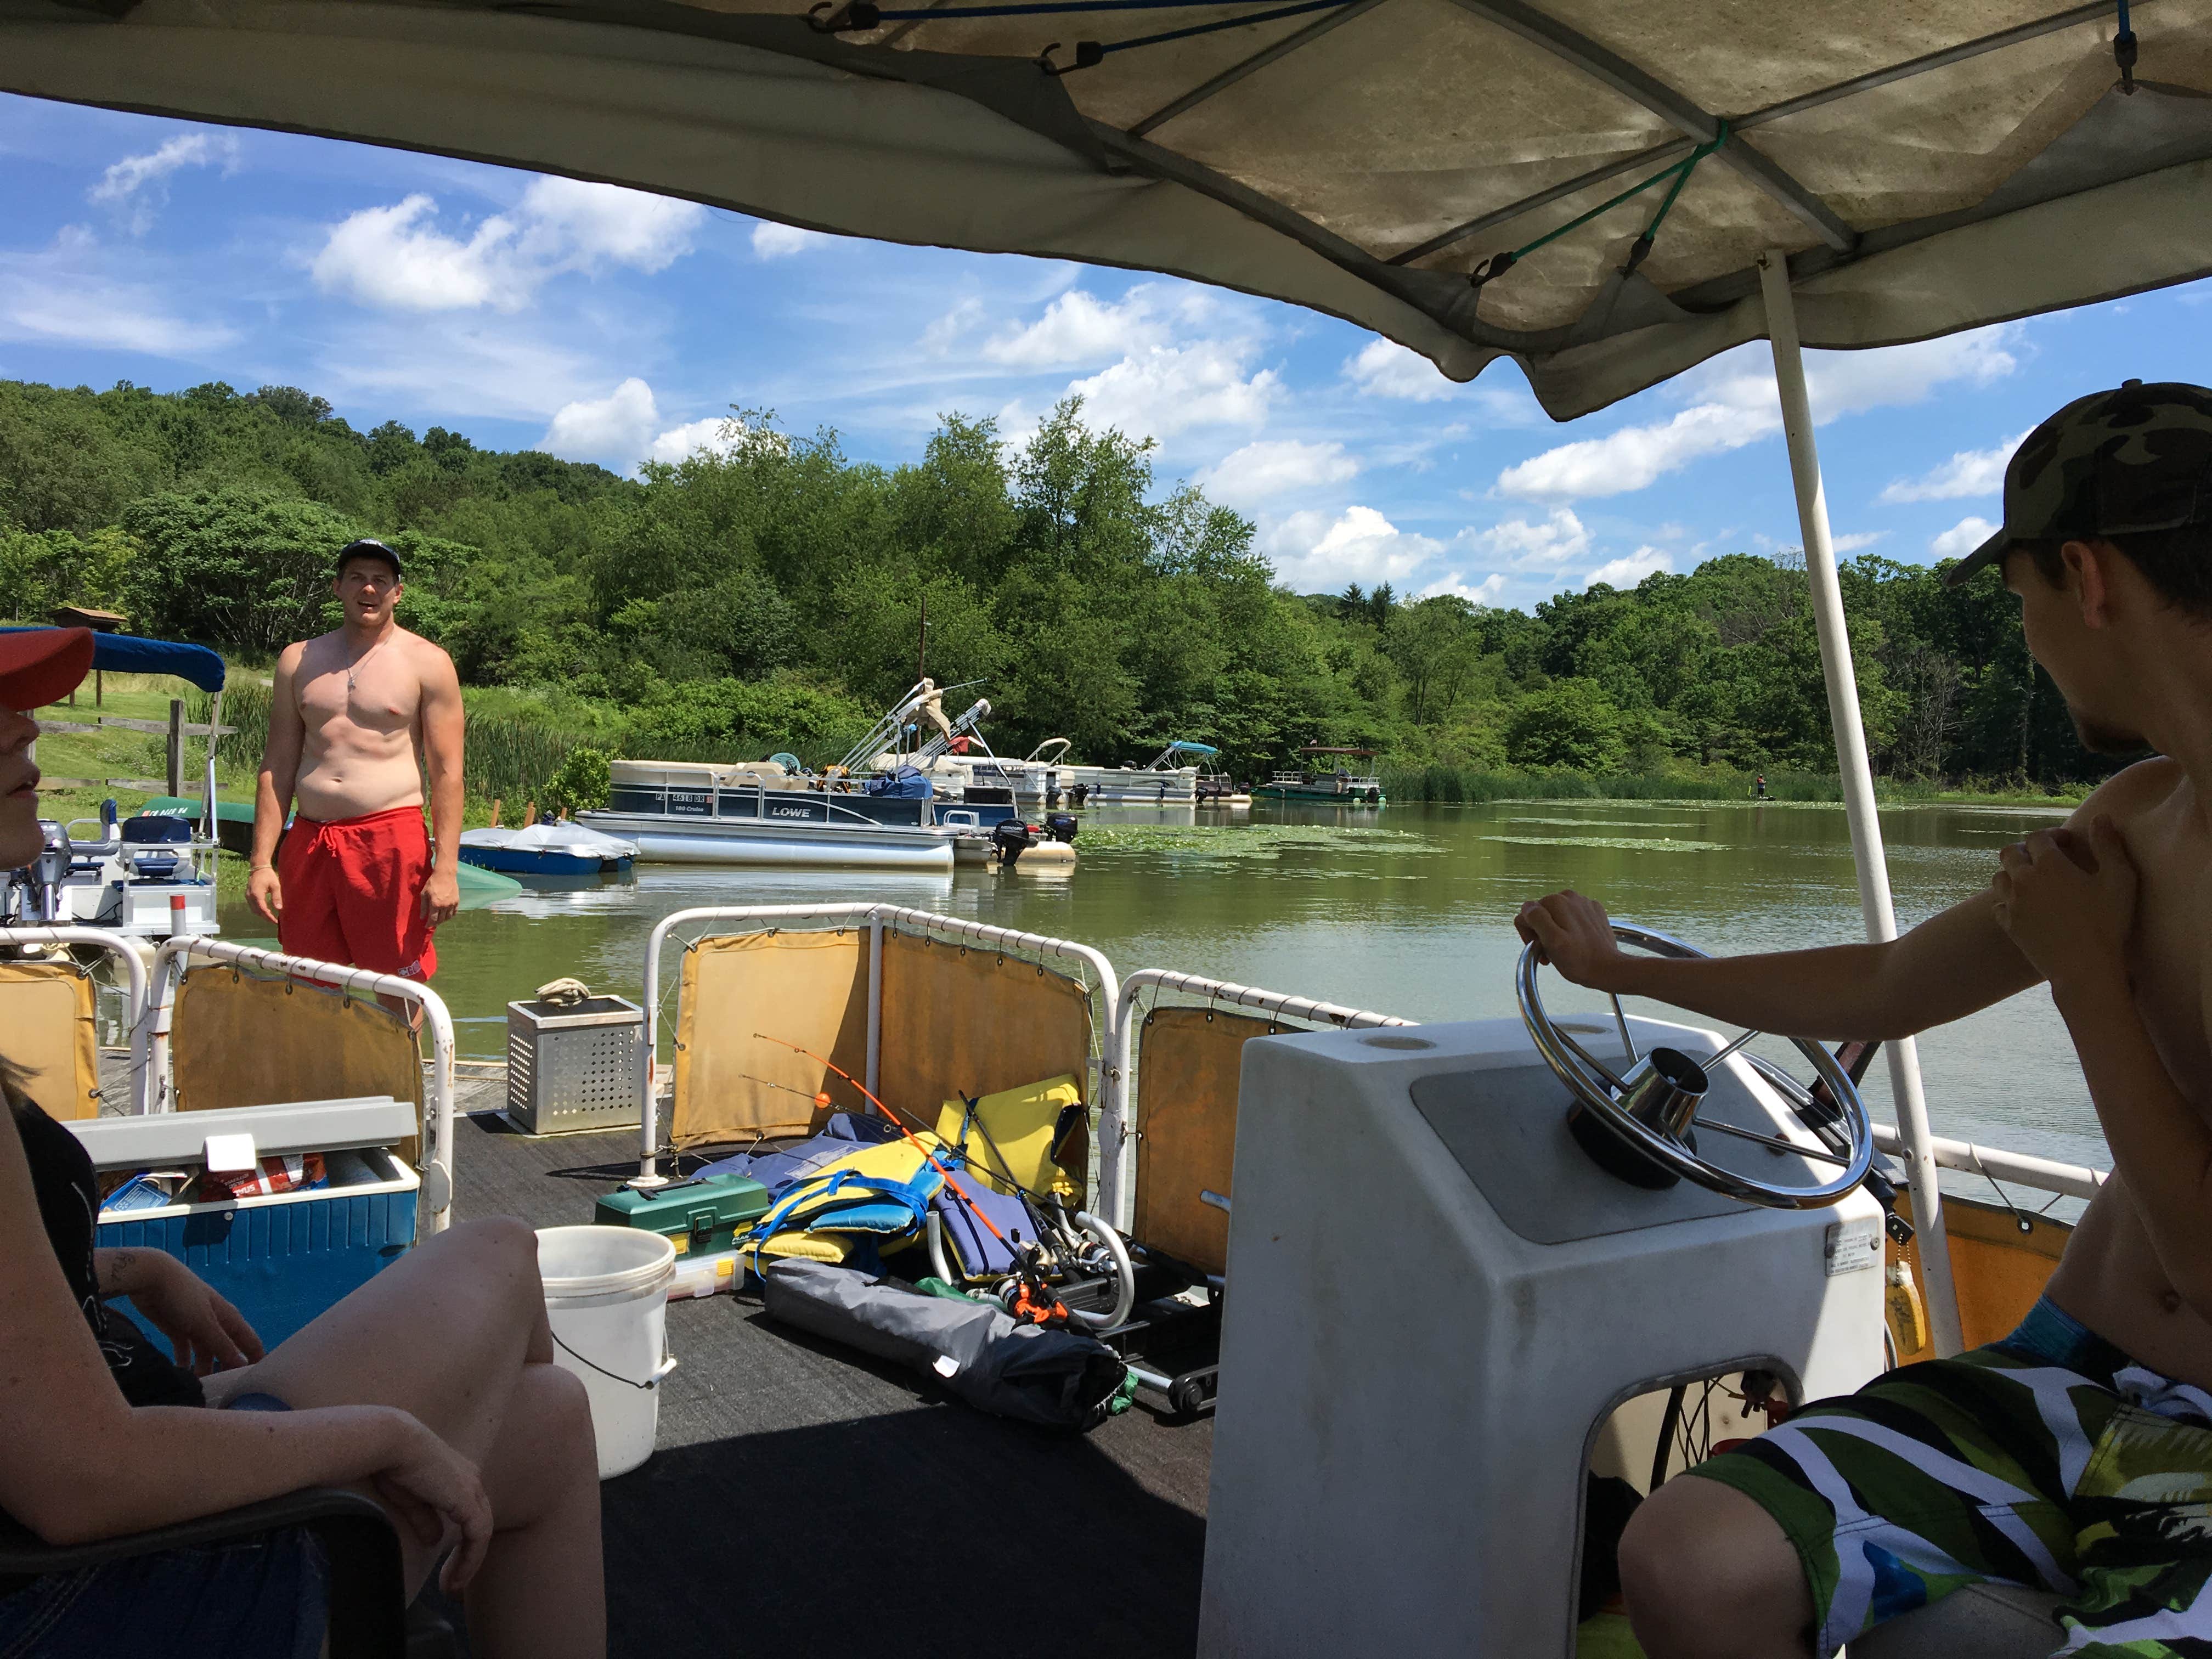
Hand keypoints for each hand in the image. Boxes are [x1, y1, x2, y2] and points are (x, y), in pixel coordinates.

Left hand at [100, 1249, 262, 1374]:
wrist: (151, 1278)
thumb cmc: (184, 1297)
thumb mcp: (204, 1323)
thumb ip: (222, 1345)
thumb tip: (242, 1366)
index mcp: (228, 1318)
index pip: (249, 1342)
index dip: (256, 1359)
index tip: (257, 1383)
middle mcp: (215, 1323)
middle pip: (226, 1350)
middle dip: (226, 1369)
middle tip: (222, 1394)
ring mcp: (195, 1326)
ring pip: (205, 1353)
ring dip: (203, 1369)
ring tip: (199, 1389)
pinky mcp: (176, 1329)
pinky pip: (185, 1350)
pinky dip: (184, 1363)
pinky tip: (181, 1375)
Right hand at [247, 865, 282, 925]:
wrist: (258, 867)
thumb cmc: (268, 875)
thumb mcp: (275, 885)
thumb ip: (277, 896)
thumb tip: (279, 908)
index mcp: (256, 894)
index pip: (262, 909)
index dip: (269, 917)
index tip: (276, 921)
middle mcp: (250, 896)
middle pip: (257, 911)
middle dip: (266, 917)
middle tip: (275, 921)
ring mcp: (247, 896)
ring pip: (254, 910)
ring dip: (262, 915)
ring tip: (271, 917)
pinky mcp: (248, 895)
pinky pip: (252, 906)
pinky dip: (259, 910)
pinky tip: (266, 911)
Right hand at [369, 1413, 493, 1594]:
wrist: (394, 1444)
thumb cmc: (395, 1464)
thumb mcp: (411, 1499)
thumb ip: (426, 1518)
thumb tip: (435, 1539)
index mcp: (459, 1475)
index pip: (470, 1511)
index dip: (463, 1541)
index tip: (447, 1567)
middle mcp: (471, 1480)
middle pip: (479, 1523)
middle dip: (468, 1556)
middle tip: (453, 1584)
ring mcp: (472, 1489)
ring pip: (481, 1533)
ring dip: (469, 1563)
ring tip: (453, 1587)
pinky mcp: (467, 1500)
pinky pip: (478, 1536)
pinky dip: (471, 1559)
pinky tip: (457, 1577)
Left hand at [420, 867, 459, 927]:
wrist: (445, 875)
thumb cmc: (432, 883)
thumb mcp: (424, 894)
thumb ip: (423, 907)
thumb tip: (422, 917)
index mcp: (435, 904)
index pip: (433, 919)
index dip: (429, 924)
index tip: (426, 926)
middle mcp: (444, 906)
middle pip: (441, 920)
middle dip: (435, 923)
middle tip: (431, 923)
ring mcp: (452, 904)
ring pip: (448, 917)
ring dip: (442, 920)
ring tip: (438, 919)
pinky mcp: (456, 901)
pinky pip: (454, 912)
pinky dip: (450, 916)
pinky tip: (445, 915)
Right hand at [1515, 890, 1630, 991]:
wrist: (1608, 968)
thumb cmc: (1579, 960)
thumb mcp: (1552, 942)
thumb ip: (1536, 919)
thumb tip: (1527, 907)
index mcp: (1556, 902)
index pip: (1527, 914)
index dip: (1529, 934)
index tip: (1540, 949)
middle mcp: (1569, 896)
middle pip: (1542, 914)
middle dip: (1543, 932)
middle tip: (1551, 952)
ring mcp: (1584, 903)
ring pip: (1557, 915)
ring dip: (1556, 930)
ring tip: (1564, 948)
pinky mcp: (1594, 911)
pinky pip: (1573, 917)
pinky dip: (1571, 928)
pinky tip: (1577, 941)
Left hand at [1991, 816, 2136, 986]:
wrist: (2086, 968)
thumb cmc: (2108, 922)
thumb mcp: (2119, 879)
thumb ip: (2108, 845)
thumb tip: (2101, 817)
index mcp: (2048, 864)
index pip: (2038, 837)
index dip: (2051, 835)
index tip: (2066, 843)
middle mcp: (2024, 880)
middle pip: (2010, 853)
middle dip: (2026, 850)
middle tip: (2045, 857)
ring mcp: (2013, 904)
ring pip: (1999, 877)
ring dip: (2013, 873)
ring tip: (2032, 879)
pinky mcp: (2009, 926)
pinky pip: (1998, 905)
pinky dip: (2008, 900)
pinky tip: (2024, 905)